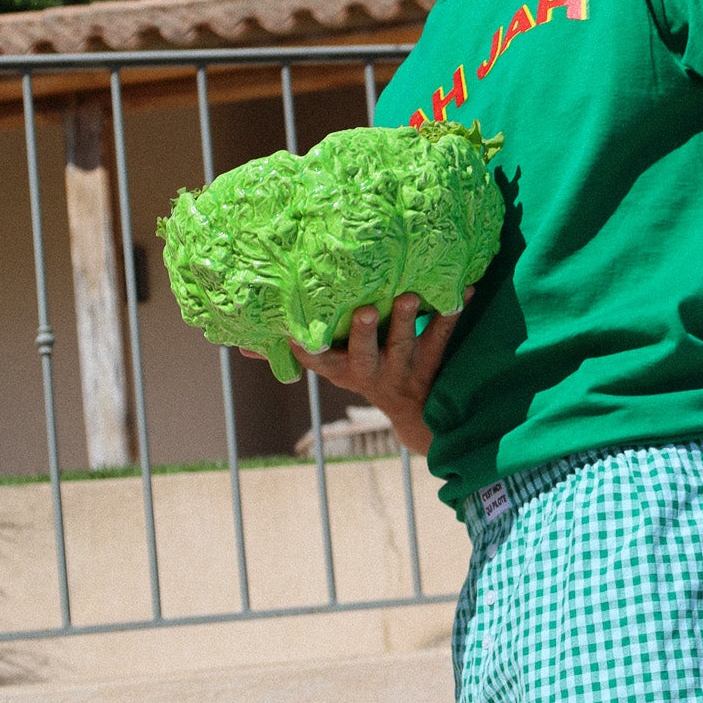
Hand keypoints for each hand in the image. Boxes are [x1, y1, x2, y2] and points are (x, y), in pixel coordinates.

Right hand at [239, 291, 470, 454]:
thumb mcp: (328, 366)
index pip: (316, 361)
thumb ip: (293, 351)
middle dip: (362, 334)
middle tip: (364, 312)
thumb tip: (238, 344)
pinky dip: (451, 314)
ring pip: (404, 345)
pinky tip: (463, 290)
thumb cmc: (363, 372)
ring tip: (410, 298)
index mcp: (340, 370)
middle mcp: (369, 372)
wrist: (415, 413)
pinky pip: (442, 337)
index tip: (294, 334)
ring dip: (406, 321)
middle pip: (363, 354)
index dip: (305, 351)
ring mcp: (402, 370)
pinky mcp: (431, 364)